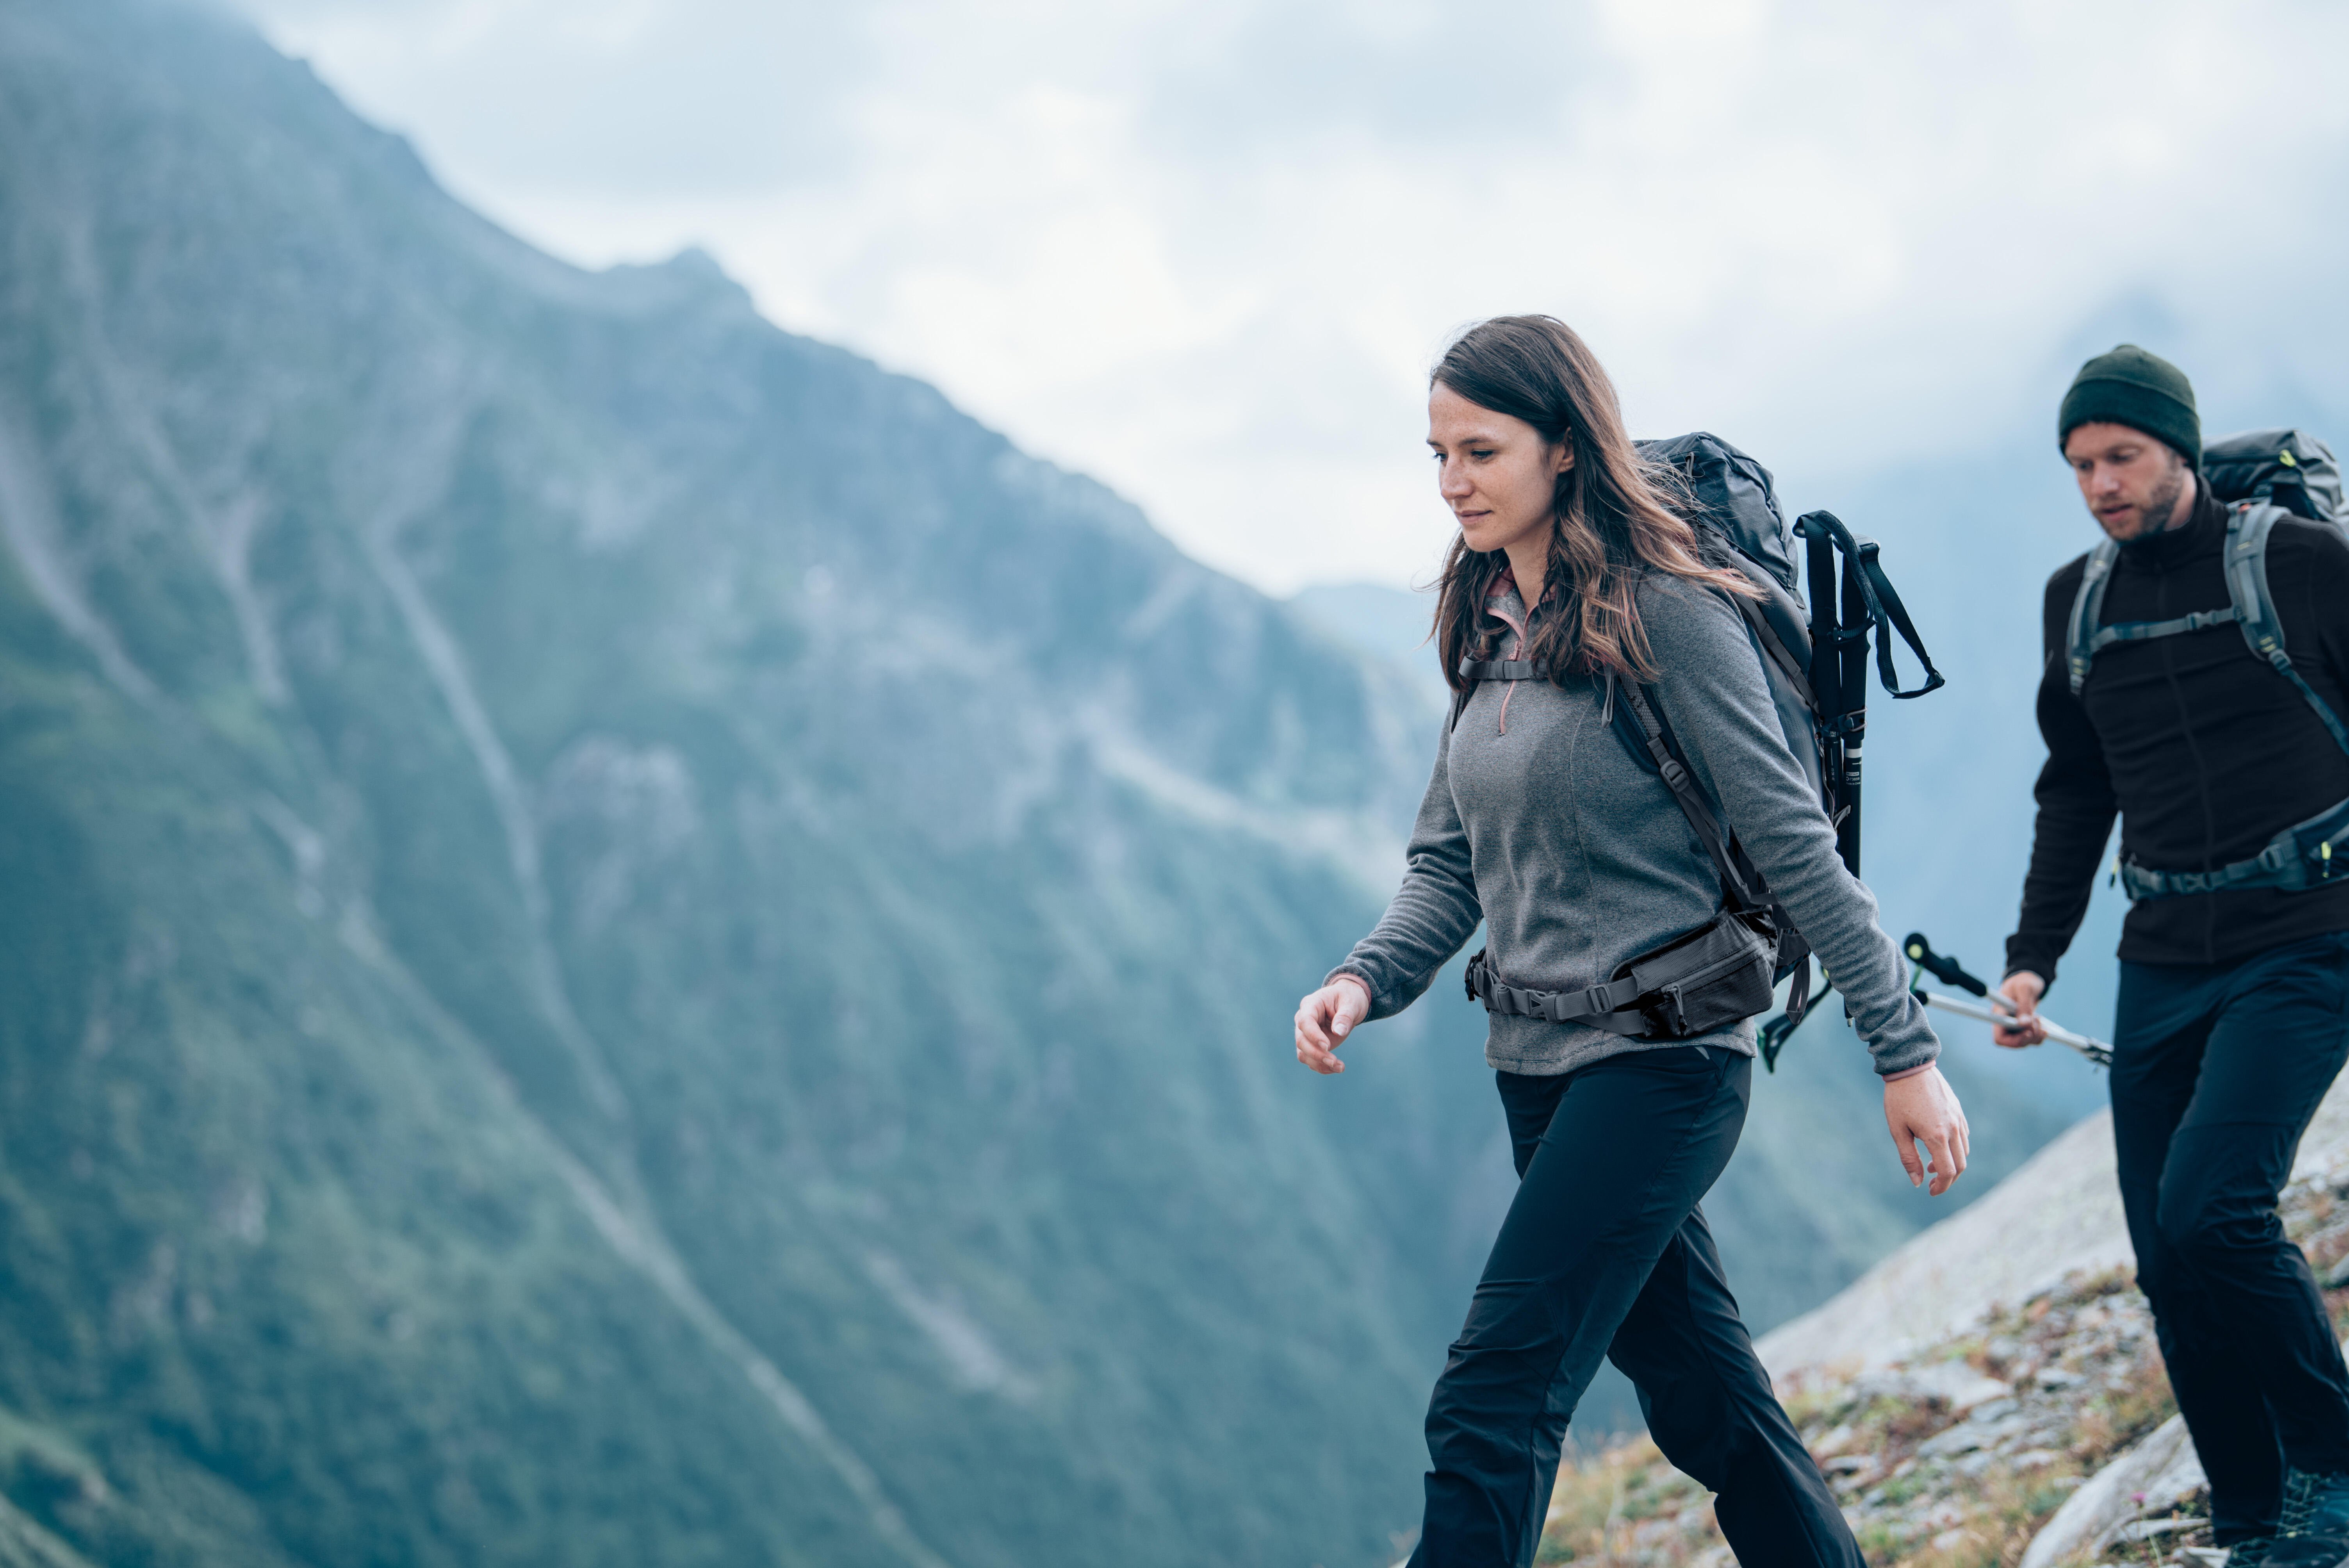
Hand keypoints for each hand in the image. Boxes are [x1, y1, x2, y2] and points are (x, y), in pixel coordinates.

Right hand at [1294, 977, 1370, 1074]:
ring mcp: (1306, 1033)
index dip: (1313, 1035)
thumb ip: (1345, 1016)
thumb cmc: (1349, 998)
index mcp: (1311, 1004)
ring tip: (1340, 1067)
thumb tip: (1338, 1032)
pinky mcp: (1312, 1044)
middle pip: (1301, 1040)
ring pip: (1303, 1053)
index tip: (1327, 1046)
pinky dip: (1322, 1067)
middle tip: (1335, 1062)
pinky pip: (1310, 1059)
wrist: (1348, 1003)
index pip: (1305, 1021)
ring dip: (1319, 1063)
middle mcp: (1304, 1019)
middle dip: (1317, 1054)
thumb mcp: (1352, 1003)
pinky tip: (1337, 1068)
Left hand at [1883, 1066, 1968, 1195]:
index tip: (1930, 1192)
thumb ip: (1909, 1158)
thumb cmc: (1898, 1098)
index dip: (1942, 1187)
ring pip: (1964, 1151)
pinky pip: (1964, 1136)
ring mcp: (1958, 1119)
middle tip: (1932, 1183)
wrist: (1910, 1066)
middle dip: (1949, 1179)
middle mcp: (1953, 1129)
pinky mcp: (1958, 1111)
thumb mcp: (1897, 1130)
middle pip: (1961, 1165)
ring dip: (1953, 1163)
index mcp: (1937, 1136)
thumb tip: (1918, 1183)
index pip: (1948, 1172)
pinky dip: (1956, 1148)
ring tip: (1932, 1165)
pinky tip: (1939, 1145)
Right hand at [1992, 971, 2047, 1048]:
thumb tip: (2025, 1024)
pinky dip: (2040, 1036)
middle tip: (2037, 1022)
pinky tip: (2044, 1027)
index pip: (1999, 1037)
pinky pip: (2031, 1039)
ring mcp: (2014, 1026)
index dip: (2013, 1041)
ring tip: (2039, 1019)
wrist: (2029, 980)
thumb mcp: (2024, 989)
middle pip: (2012, 1043)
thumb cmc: (2024, 981)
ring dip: (2036, 1035)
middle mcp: (2004, 1023)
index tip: (2028, 1032)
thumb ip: (2024, 1006)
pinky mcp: (2023, 1027)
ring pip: (2024, 1042)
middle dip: (2028, 1037)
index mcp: (1999, 1014)